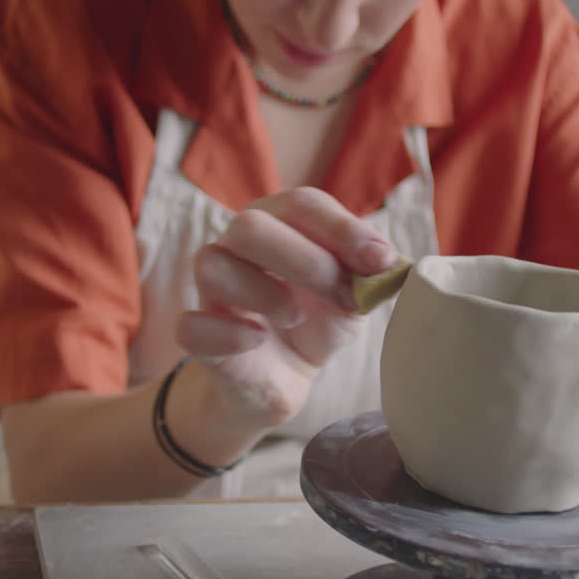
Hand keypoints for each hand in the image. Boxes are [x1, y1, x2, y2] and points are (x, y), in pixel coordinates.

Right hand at [175, 187, 397, 429]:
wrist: (287, 375)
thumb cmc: (317, 322)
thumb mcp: (353, 297)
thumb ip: (367, 275)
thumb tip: (387, 261)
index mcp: (280, 223)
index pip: (302, 203)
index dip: (342, 229)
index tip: (380, 260)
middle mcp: (238, 245)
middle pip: (250, 225)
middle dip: (304, 260)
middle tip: (339, 295)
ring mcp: (212, 288)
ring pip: (213, 264)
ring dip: (264, 293)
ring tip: (294, 318)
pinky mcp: (196, 332)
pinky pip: (191, 324)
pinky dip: (229, 332)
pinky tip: (258, 340)